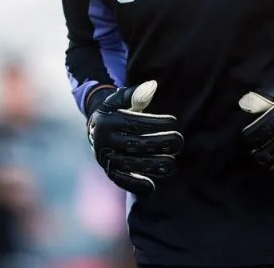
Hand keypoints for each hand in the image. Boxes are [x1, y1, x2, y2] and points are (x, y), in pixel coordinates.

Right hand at [86, 81, 183, 196]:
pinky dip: (135, 185)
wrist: (95, 129)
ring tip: (172, 164)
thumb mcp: (121, 99)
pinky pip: (121, 180)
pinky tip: (152, 186)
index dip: (156, 123)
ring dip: (153, 166)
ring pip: (131, 164)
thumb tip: (152, 85)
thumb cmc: (115, 111)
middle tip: (179, 141)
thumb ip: (136, 95)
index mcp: (108, 121)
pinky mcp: (108, 170)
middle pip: (136, 144)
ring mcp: (105, 157)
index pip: (136, 123)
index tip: (174, 122)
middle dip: (161, 143)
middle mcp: (104, 141)